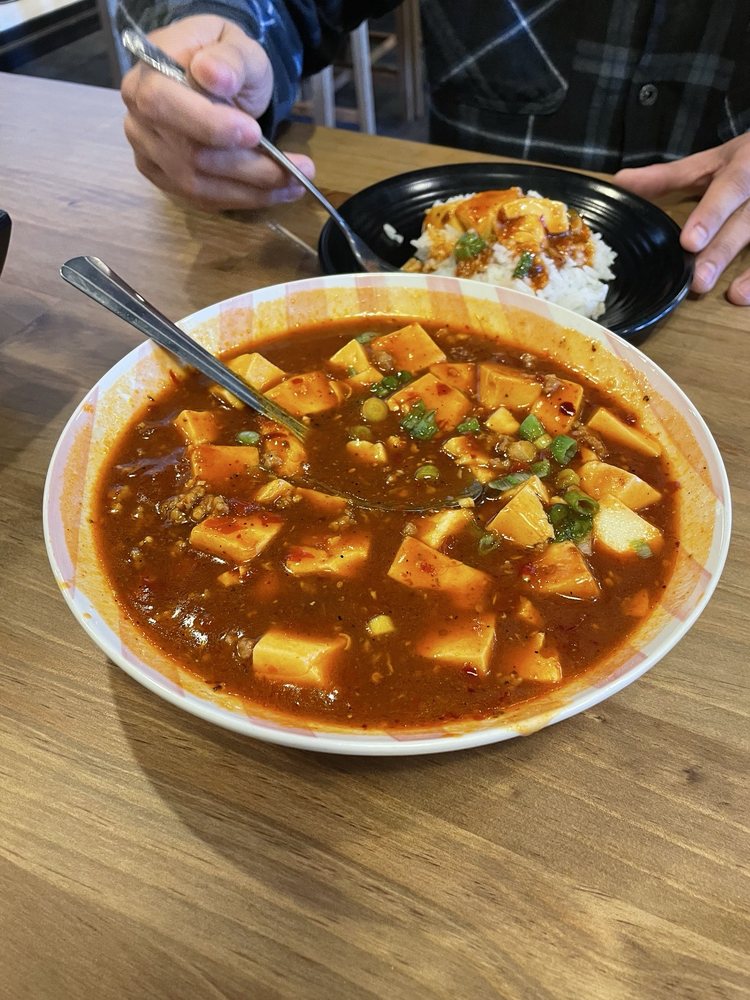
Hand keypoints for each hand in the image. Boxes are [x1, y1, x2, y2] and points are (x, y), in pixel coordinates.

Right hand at [121, 15, 314, 210]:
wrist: (214, 77)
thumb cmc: (225, 59)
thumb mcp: (237, 46)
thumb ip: (229, 59)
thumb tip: (214, 75)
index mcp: (147, 75)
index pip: (163, 105)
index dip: (208, 125)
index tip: (254, 132)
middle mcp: (138, 119)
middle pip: (188, 155)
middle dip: (247, 168)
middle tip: (297, 170)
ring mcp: (149, 153)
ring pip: (198, 186)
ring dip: (252, 191)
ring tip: (295, 185)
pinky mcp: (165, 178)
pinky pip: (202, 199)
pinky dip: (242, 199)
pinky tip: (274, 193)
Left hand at [614, 133, 749, 304]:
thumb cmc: (746, 159)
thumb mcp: (711, 161)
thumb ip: (668, 175)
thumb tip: (619, 182)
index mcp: (743, 165)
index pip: (729, 188)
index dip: (711, 214)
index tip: (690, 242)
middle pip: (747, 220)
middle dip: (724, 249)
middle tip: (699, 280)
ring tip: (733, 295)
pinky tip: (746, 296)